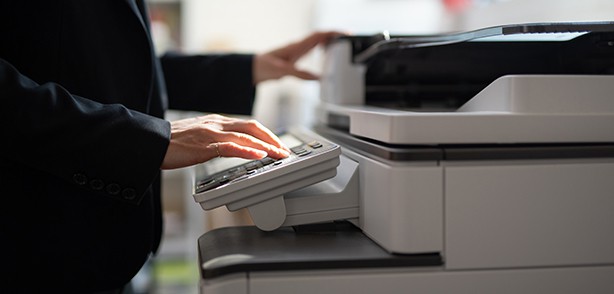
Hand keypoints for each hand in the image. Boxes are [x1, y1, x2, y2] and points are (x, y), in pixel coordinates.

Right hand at [161, 114, 289, 169]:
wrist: (150, 142)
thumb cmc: (171, 142)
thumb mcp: (199, 137)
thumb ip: (216, 139)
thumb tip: (233, 148)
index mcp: (217, 121)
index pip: (249, 124)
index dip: (267, 134)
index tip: (278, 145)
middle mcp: (216, 123)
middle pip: (253, 127)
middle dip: (273, 139)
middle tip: (285, 151)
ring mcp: (211, 133)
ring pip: (245, 136)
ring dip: (266, 146)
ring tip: (279, 155)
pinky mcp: (204, 145)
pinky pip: (230, 146)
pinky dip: (247, 150)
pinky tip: (258, 155)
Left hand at [253, 31, 345, 83]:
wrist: (252, 69)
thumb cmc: (264, 67)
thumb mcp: (282, 71)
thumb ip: (300, 74)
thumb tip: (318, 78)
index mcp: (296, 47)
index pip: (317, 36)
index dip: (332, 33)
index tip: (344, 34)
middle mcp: (298, 46)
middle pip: (320, 37)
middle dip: (334, 36)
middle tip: (348, 40)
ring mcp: (296, 51)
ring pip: (316, 42)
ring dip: (329, 42)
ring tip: (341, 46)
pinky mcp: (295, 57)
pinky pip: (312, 49)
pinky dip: (321, 49)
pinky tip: (325, 55)